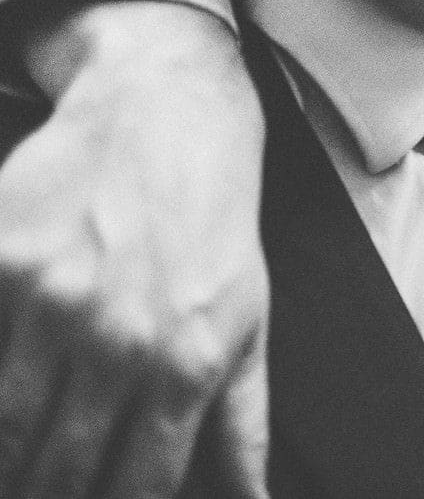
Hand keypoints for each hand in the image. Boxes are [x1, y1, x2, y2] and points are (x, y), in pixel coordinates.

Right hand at [0, 0, 267, 497]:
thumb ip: (242, 427)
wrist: (166, 113)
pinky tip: (5, 408)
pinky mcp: (4, 265)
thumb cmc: (213, 227)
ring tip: (20, 465)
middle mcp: (120, 340)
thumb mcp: (249, 322)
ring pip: (6, 428)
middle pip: (57, 470)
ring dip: (9, 458)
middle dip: (49, 494)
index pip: (134, 486)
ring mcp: (53, 305)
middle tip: (47, 490)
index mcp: (189, 363)